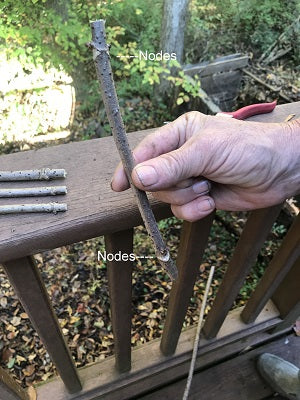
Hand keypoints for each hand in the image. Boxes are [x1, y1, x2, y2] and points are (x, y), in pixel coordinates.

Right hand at [111, 112, 299, 220]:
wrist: (280, 171)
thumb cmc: (247, 148)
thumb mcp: (206, 151)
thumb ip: (170, 166)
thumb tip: (136, 178)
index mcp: (179, 134)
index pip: (145, 152)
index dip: (130, 168)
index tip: (118, 186)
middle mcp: (181, 156)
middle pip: (154, 180)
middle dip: (174, 185)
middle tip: (196, 179)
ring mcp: (190, 178)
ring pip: (168, 198)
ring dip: (187, 197)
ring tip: (209, 187)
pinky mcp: (200, 197)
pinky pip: (183, 211)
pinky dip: (195, 210)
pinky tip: (211, 202)